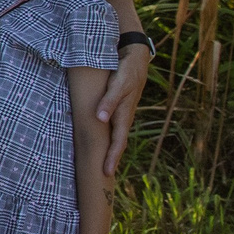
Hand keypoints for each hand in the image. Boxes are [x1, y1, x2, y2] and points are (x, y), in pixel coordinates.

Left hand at [100, 43, 148, 174]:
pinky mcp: (117, 106)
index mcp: (124, 114)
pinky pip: (111, 126)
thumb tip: (100, 118)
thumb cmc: (127, 69)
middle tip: (101, 177)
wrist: (134, 56)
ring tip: (100, 165)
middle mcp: (123, 116)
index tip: (105, 173)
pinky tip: (100, 142)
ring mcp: (121, 112)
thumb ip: (110, 99)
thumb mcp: (119, 83)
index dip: (111, 157)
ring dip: (109, 150)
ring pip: (114, 136)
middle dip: (110, 159)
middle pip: (116, 143)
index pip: (117, 141)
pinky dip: (107, 137)